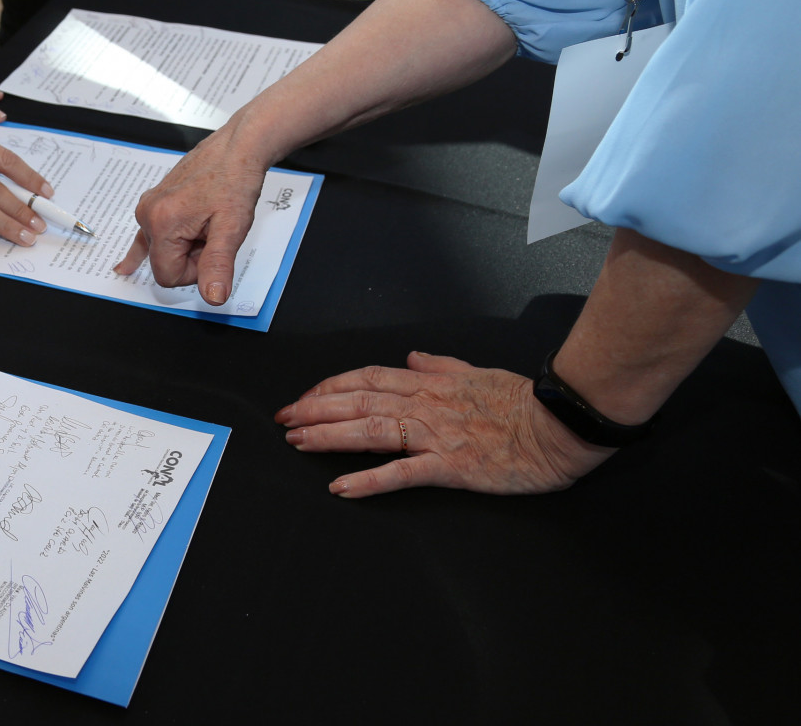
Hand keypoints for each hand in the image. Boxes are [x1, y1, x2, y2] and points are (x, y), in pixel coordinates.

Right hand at [113, 127, 265, 304]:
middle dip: (191, 256)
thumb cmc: (234, 180)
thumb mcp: (231, 228)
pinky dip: (142, 250)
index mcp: (162, 223)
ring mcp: (148, 206)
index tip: (212, 248)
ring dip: (186, 244)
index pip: (168, 276)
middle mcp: (148, 214)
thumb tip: (212, 296)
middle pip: (164, 262)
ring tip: (205, 222)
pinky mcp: (154, 202)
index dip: (195, 271)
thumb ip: (218, 265)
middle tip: (212, 231)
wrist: (236, 149)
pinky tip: (125, 267)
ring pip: (163, 248)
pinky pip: (145, 235)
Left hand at [276, 352, 613, 497]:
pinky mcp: (451, 466)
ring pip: (370, 432)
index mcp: (429, 383)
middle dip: (315, 409)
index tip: (306, 395)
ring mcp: (435, 435)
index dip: (331, 386)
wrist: (561, 423)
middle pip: (358, 402)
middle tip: (283, 418)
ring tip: (298, 442)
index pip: (367, 379)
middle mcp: (424, 405)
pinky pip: (401, 473)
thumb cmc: (523, 401)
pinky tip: (341, 487)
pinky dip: (368, 480)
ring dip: (329, 436)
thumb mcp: (476, 373)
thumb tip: (411, 358)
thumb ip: (440, 366)